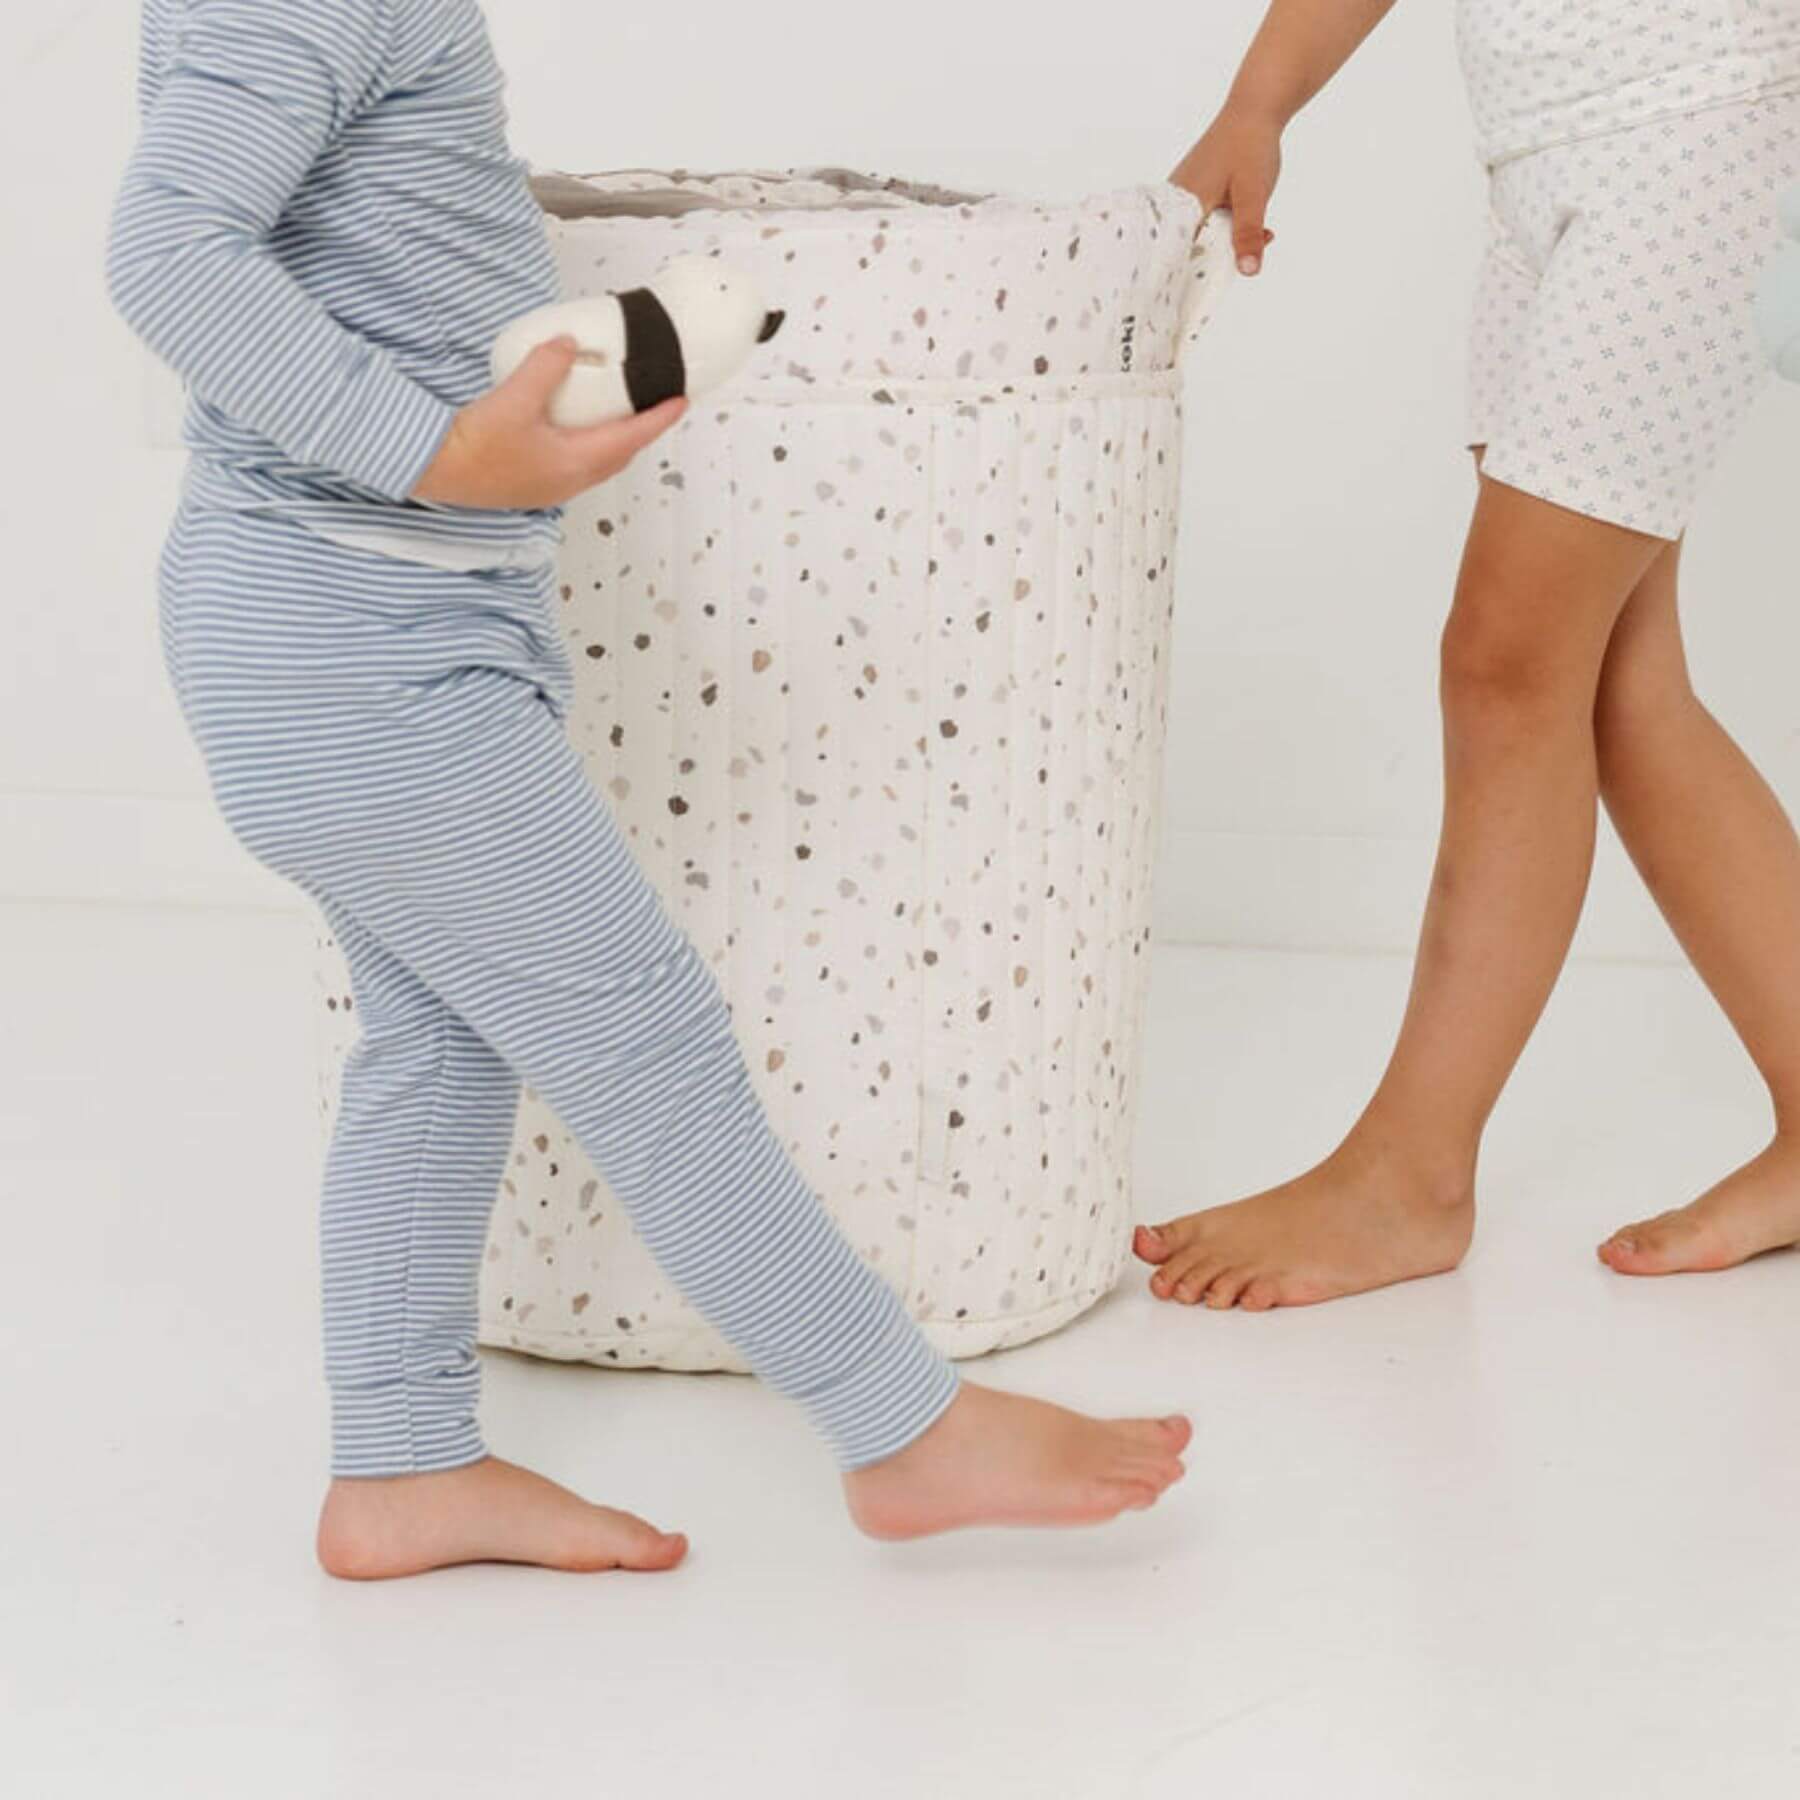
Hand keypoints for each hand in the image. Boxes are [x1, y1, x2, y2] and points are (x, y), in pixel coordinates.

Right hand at [413, 337, 688, 508]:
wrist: (434, 471)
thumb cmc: (475, 444)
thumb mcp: (514, 397)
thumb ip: (546, 368)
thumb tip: (569, 344)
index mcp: (576, 463)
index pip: (631, 438)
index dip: (659, 419)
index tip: (681, 401)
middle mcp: (571, 481)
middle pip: (620, 454)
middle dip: (642, 431)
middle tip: (656, 405)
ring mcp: (552, 487)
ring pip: (599, 462)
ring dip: (617, 439)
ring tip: (624, 413)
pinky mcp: (534, 485)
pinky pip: (578, 463)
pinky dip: (591, 443)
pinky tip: (579, 427)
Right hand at [1171, 104, 1282, 276]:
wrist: (1254, 109)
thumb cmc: (1250, 146)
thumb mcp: (1254, 195)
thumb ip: (1248, 234)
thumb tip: (1248, 271)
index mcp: (1182, 205)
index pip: (1175, 255)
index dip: (1186, 279)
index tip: (1198, 300)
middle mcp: (1175, 202)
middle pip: (1186, 249)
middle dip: (1215, 260)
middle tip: (1247, 259)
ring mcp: (1184, 197)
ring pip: (1199, 236)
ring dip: (1227, 243)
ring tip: (1263, 234)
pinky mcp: (1194, 193)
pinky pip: (1205, 221)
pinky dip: (1227, 228)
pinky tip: (1254, 223)